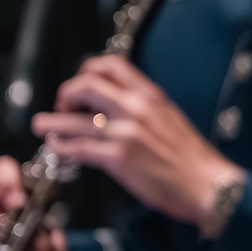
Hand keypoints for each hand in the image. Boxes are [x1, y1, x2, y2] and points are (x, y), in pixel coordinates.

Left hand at [32, 57, 244, 230]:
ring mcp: (125, 132)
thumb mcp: (170, 118)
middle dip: (66, 93)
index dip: (87, 71)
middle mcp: (136, 108)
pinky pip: (78, 148)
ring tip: (42, 126)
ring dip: (52, 122)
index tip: (80, 83)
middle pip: (86, 85)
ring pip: (74, 120)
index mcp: (151, 96)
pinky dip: (62, 148)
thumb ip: (143, 109)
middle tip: (62, 105)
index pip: (110, 65)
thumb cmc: (193, 159)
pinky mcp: (118, 158)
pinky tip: (57, 149)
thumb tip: (115, 107)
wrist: (209, 185)